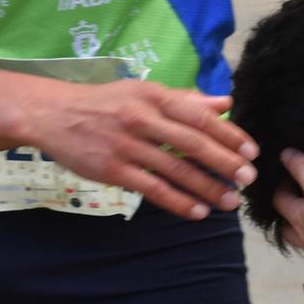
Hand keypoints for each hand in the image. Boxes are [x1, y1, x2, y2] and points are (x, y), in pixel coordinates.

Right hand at [33, 79, 257, 220]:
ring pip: (175, 170)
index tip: (250, 151)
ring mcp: (127, 146)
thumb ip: (184, 99)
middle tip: (248, 179)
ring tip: (230, 201)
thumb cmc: (104, 102)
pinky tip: (198, 212)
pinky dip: (178, 202)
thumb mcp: (143, 91)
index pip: (198, 116)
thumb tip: (224, 102)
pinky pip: (152, 189)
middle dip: (224, 163)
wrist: (53, 114)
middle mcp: (142, 119)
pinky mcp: (113, 170)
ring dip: (206, 188)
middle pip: (192, 144)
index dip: (228, 134)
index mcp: (154, 96)